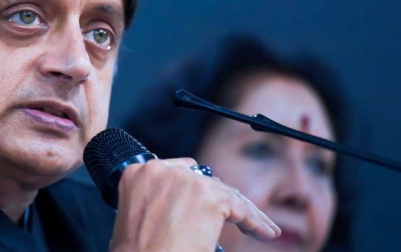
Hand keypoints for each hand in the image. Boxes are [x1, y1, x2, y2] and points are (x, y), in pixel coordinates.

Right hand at [110, 158, 280, 251]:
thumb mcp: (137, 217)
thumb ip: (156, 201)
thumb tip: (178, 208)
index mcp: (137, 174)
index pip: (176, 175)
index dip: (194, 191)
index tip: (205, 206)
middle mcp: (161, 169)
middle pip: (201, 179)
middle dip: (218, 199)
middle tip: (233, 218)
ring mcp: (185, 180)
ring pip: (223, 192)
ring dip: (241, 211)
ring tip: (256, 227)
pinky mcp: (208, 196)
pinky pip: (239, 206)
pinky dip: (254, 221)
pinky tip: (263, 232)